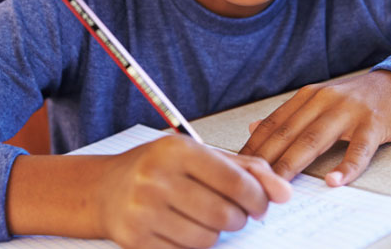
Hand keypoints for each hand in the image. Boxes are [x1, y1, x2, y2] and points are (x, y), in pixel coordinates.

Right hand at [98, 134, 290, 248]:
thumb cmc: (156, 167)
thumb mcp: (195, 154)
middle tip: (231, 210)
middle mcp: (158, 178)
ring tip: (202, 215)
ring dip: (215, 232)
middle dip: (238, 218)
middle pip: (225, 215)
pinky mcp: (137, 240)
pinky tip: (182, 226)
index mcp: (176, 150)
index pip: (235, 181)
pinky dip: (193, 244)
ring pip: (208, 239)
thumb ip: (242, 168)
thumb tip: (284, 192)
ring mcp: (144, 211)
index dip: (258, 197)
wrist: (105, 188)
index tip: (260, 203)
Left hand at [240, 70, 390, 186]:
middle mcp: (323, 100)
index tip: (239, 163)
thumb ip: (288, 116)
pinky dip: (346, 166)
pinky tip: (333, 181)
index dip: (255, 144)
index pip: (274, 123)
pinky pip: (359, 149)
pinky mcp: (373, 124)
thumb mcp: (318, 102)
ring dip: (294, 163)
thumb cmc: (353, 100)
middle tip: (252, 178)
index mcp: (307, 97)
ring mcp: (348, 111)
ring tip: (279, 182)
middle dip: (267, 156)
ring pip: (315, 139)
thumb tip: (254, 128)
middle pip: (289, 132)